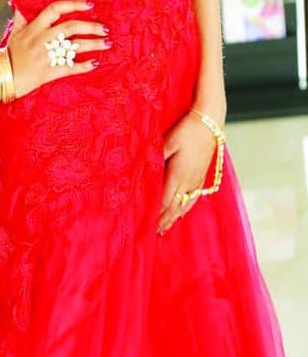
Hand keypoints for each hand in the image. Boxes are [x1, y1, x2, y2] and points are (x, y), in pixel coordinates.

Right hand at [7, 0, 111, 98]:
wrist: (2, 75)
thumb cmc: (10, 52)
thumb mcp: (15, 30)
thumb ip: (21, 15)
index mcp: (35, 27)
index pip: (56, 9)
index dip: (73, 5)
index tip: (90, 4)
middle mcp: (43, 39)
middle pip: (71, 27)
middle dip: (91, 26)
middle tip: (105, 27)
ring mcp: (47, 56)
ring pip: (75, 47)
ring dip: (94, 44)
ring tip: (108, 42)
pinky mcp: (50, 71)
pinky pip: (71, 68)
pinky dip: (85, 66)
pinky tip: (96, 63)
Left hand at [157, 110, 216, 234]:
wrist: (210, 122)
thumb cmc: (187, 129)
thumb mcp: (168, 140)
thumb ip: (157, 156)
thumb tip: (145, 169)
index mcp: (178, 173)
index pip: (164, 200)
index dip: (155, 214)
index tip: (146, 224)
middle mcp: (189, 180)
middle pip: (174, 206)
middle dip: (163, 220)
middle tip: (153, 233)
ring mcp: (197, 179)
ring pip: (185, 204)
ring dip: (174, 217)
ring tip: (165, 228)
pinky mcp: (202, 175)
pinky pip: (194, 197)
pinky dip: (186, 208)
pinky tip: (183, 211)